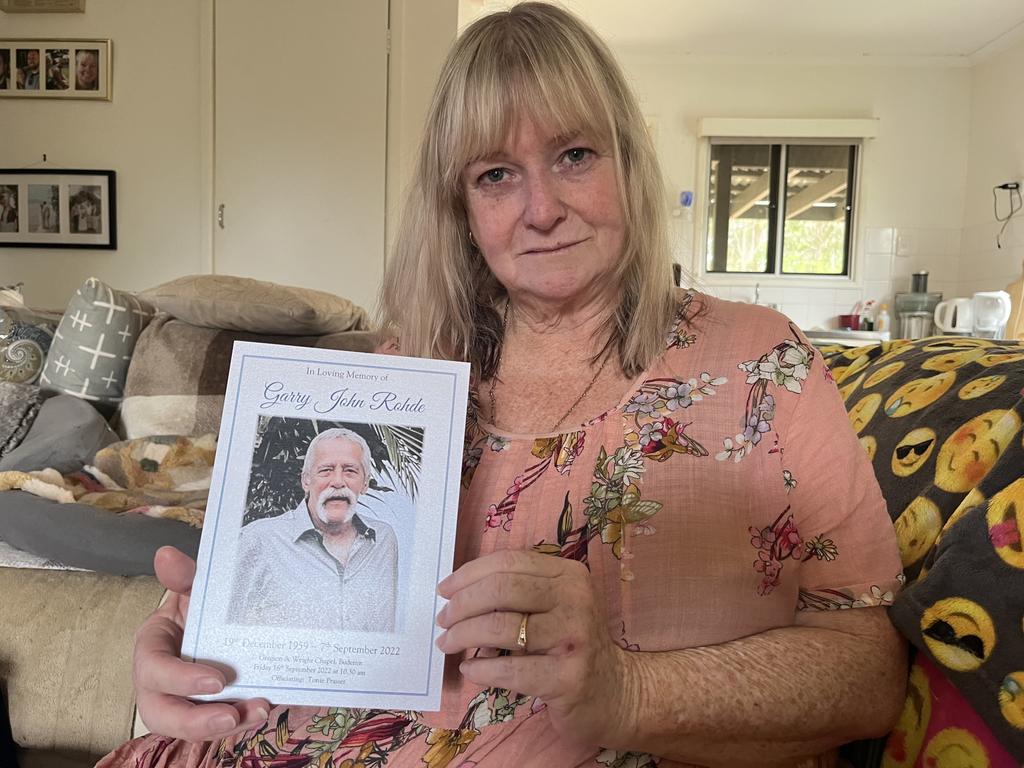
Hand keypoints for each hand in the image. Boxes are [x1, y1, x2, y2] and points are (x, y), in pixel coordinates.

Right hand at [134, 546, 271, 741]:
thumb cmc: (199, 605)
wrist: (221, 617)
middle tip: (231, 717)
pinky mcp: (207, 709)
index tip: (217, 681)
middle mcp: (159, 681)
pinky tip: (263, 708)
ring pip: (190, 726)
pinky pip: (216, 724)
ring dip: (224, 725)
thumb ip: (184, 576)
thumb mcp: (193, 587)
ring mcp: (182, 699)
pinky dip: (240, 720)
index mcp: (151, 648)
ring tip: (259, 712)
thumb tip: (167, 555)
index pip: (153, 670)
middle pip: (161, 714)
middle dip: (195, 722)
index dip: (180, 680)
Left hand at [435, 550, 638, 748]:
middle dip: (462, 604)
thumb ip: (518, 592)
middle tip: (444, 620)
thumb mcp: (555, 606)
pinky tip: (470, 670)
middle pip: (501, 589)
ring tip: (449, 644)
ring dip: (463, 635)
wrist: (616, 693)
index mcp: (568, 575)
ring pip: (501, 627)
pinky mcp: (568, 677)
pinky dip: (481, 669)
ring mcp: (574, 637)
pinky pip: (510, 670)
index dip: (468, 574)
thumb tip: (458, 592)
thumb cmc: (572, 645)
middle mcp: (576, 599)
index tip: (444, 590)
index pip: (508, 562)